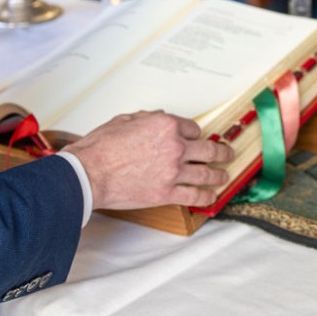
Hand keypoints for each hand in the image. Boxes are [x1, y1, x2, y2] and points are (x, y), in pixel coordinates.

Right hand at [62, 110, 230, 208]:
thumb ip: (146, 118)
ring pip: (206, 173)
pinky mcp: (167, 193)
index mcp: (165, 125)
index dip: (195, 135)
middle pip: (208, 150)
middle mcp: (174, 147)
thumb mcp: (124, 120)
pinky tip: (211, 196)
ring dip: (219, 175)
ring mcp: (173, 171)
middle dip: (221, 152)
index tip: (197, 139)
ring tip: (224, 176)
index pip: (193, 129)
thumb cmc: (101, 148)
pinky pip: (194, 196)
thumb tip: (158, 118)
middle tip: (227, 154)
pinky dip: (206, 197)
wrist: (89, 173)